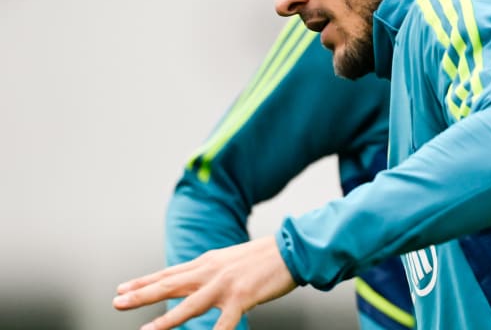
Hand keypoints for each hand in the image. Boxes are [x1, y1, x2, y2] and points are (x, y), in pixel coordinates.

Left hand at [113, 236, 296, 329]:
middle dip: (141, 295)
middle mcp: (211, 272)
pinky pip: (224, 323)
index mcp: (208, 262)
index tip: (122, 288)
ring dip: (165, 321)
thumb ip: (212, 270)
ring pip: (188, 306)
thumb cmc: (265, 256)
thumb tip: (195, 279)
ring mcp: (225, 286)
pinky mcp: (242, 297)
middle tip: (118, 301)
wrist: (293, 248)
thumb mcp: (231, 259)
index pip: (169, 273)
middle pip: (169, 285)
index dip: (143, 281)